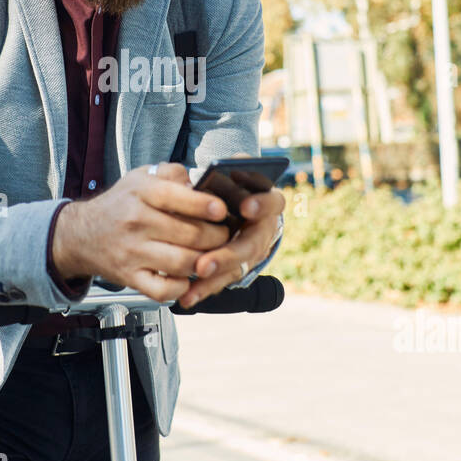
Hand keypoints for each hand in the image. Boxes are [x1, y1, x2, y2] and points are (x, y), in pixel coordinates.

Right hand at [51, 161, 231, 303]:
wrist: (81, 234)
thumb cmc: (120, 204)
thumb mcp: (141, 177)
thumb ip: (173, 173)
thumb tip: (201, 181)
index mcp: (141, 193)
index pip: (177, 197)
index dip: (205, 205)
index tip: (222, 210)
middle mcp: (136, 222)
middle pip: (190, 234)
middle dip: (217, 237)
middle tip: (225, 235)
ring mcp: (132, 253)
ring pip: (183, 263)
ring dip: (205, 262)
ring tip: (212, 255)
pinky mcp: (130, 277)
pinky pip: (164, 290)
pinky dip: (183, 287)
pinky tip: (188, 277)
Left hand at [174, 152, 285, 309]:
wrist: (235, 203)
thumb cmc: (232, 184)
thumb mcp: (236, 170)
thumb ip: (236, 166)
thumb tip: (231, 163)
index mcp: (268, 202)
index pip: (273, 203)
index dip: (262, 205)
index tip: (247, 206)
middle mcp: (263, 230)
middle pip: (250, 246)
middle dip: (226, 255)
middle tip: (204, 263)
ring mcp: (251, 252)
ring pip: (236, 268)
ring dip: (214, 278)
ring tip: (192, 283)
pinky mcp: (235, 267)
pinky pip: (221, 281)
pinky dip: (204, 289)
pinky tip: (187, 297)